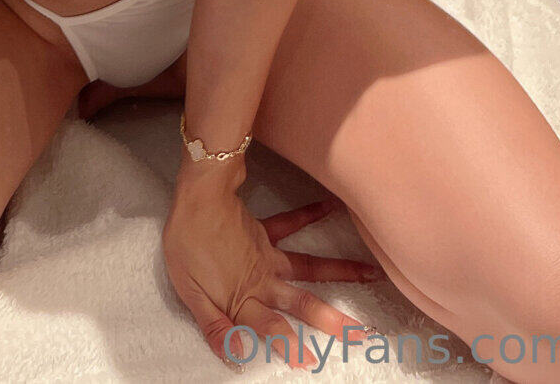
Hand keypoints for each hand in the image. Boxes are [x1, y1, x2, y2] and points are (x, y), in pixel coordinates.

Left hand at [162, 184, 380, 370]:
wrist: (195, 197)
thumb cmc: (186, 246)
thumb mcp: (190, 294)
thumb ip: (214, 326)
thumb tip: (237, 356)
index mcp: (244, 299)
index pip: (271, 328)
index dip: (290, 345)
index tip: (312, 361)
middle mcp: (264, 280)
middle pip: (302, 303)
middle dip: (331, 319)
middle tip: (361, 332)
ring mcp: (268, 254)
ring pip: (310, 267)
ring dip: (341, 271)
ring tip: (372, 272)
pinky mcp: (264, 230)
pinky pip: (291, 223)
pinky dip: (311, 214)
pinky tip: (331, 206)